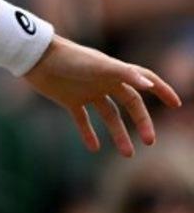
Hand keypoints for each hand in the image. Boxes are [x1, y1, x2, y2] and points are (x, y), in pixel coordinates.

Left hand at [24, 36, 182, 155]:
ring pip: (109, 116)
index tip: (176, 104)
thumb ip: (123, 74)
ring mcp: (87, 91)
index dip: (162, 89)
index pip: (145, 79)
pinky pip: (83, 120)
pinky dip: (89, 134)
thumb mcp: (97, 66)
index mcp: (114, 71)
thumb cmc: (68, 58)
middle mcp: (103, 82)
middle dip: (142, 122)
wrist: (35, 58)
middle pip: (130, 104)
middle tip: (150, 142)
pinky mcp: (69, 100)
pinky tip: (94, 148)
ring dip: (119, 134)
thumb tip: (148, 86)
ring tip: (128, 154)